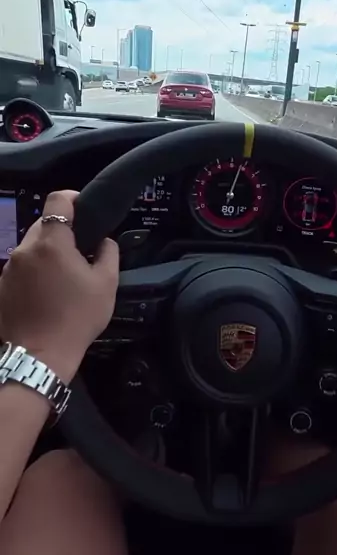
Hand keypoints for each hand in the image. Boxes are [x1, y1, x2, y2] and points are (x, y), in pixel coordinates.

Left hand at [0, 190, 118, 381]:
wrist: (38, 356)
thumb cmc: (76, 319)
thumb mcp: (106, 286)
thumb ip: (108, 254)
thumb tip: (103, 242)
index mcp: (52, 243)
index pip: (57, 200)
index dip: (72, 198)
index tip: (84, 209)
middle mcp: (25, 249)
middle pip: (42, 224)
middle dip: (61, 232)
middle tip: (79, 252)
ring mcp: (9, 268)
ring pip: (30, 247)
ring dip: (46, 253)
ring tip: (62, 277)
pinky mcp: (1, 285)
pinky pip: (20, 267)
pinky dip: (34, 271)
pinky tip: (45, 293)